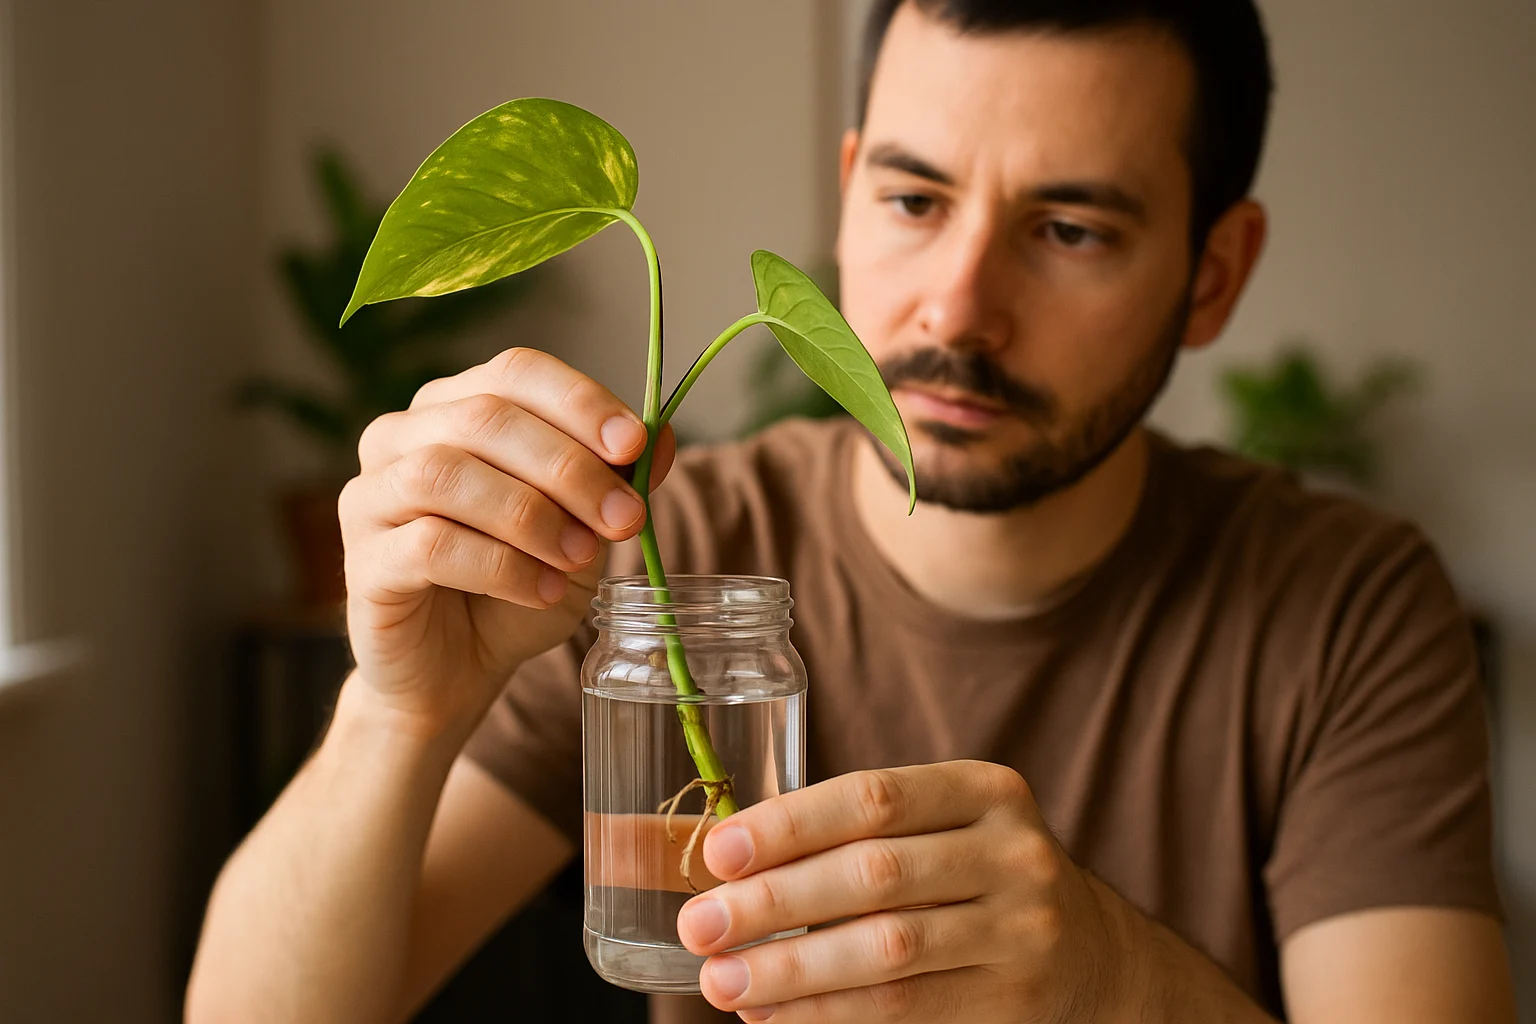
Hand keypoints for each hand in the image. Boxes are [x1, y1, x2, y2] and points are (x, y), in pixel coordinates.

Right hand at [339, 347, 674, 734]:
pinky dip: (500, 566)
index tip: (634, 446)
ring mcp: (370, 496)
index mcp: (454, 408)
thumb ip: (614, 482)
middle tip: (624, 518)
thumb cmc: (515, 587)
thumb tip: (662, 437)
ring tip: (581, 557)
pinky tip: (542, 590)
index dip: (578, 402)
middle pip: (484, 417)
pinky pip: (428, 544)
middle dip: (568, 467)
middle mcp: (400, 437)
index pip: (515, 371)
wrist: (457, 671)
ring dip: (531, 515)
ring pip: (445, 473)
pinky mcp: (362, 562)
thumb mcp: (582, 530)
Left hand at [676, 761, 1144, 1022]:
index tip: (720, 851)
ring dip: (792, 969)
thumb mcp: (947, 830)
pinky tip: (774, 1014)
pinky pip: (906, 1009)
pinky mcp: (1015, 999)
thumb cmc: (979, 878)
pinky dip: (828, 1013)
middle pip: (874, 874)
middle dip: (774, 902)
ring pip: (888, 950)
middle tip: (700, 926)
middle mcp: (1013, 852)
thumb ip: (862, 836)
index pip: (874, 798)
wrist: (1094, 957)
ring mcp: (1022, 929)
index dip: (790, 823)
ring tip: (723, 982)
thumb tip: (729, 866)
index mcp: (985, 789)